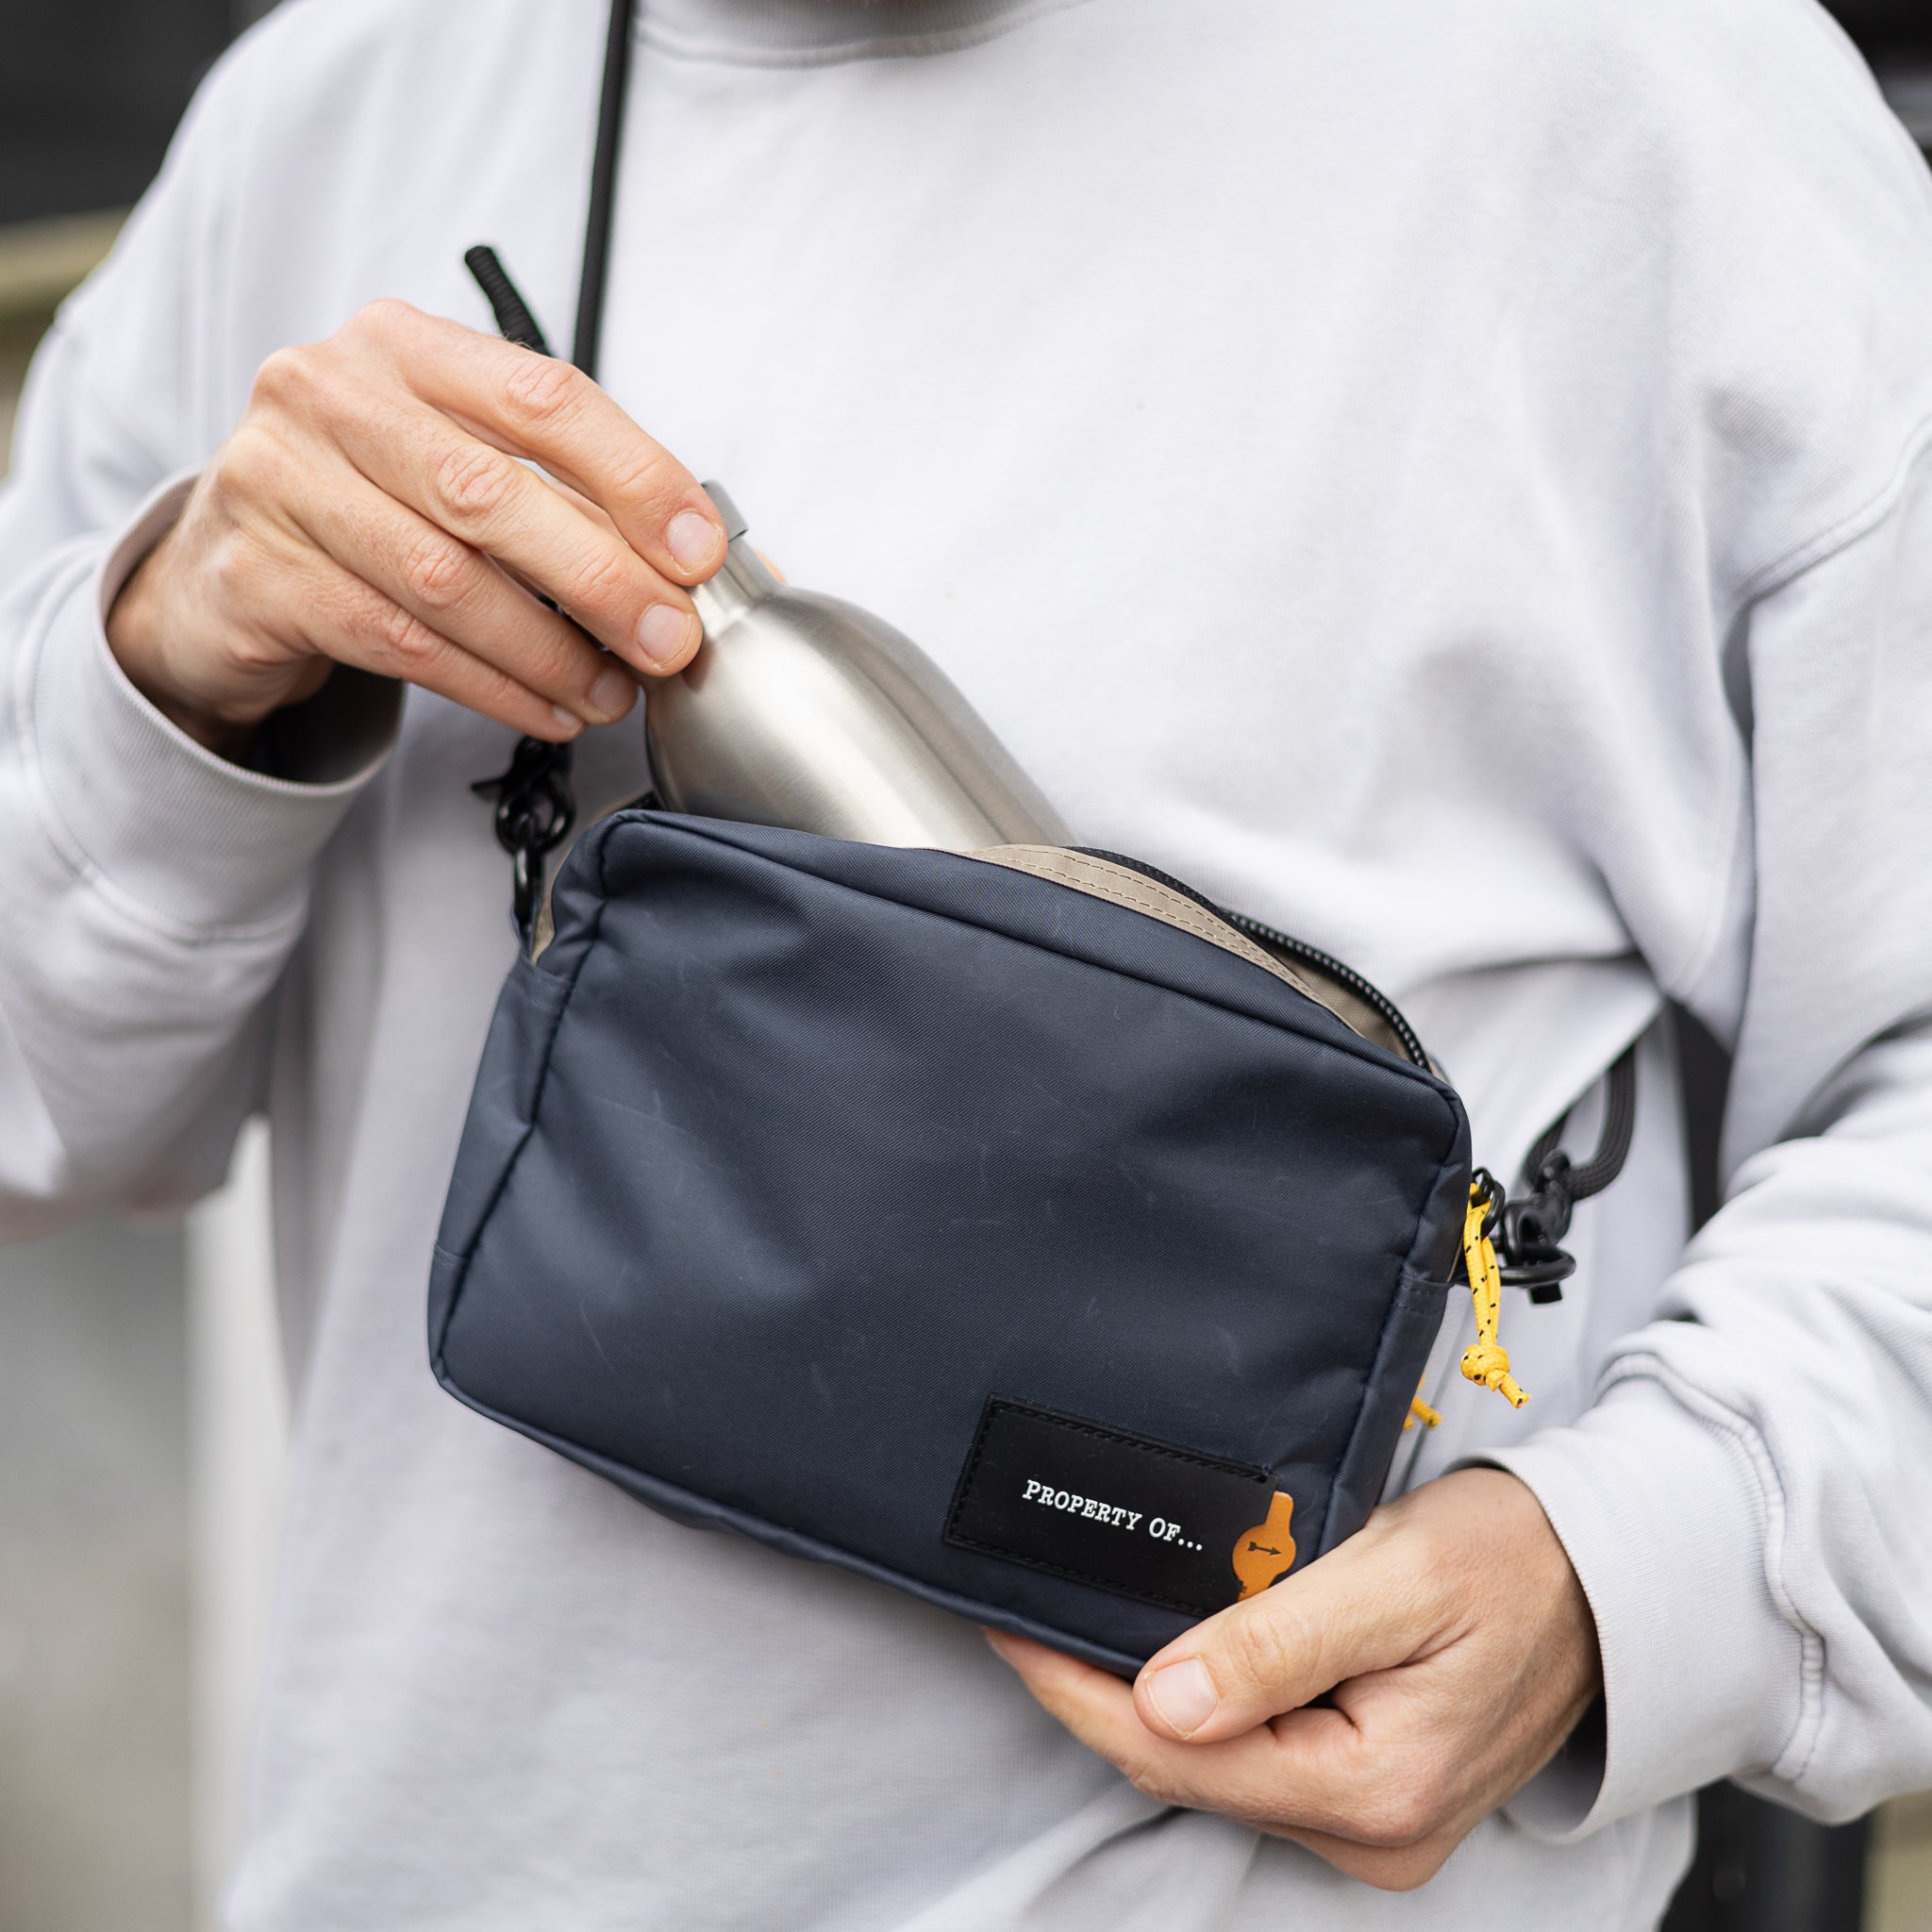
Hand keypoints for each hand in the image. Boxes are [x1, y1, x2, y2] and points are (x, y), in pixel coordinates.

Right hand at [106, 299, 725, 757]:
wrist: (226, 568)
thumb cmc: (368, 504)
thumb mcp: (455, 462)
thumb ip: (560, 491)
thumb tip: (689, 565)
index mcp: (402, 346)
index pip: (542, 397)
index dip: (634, 477)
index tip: (698, 550)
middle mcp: (329, 395)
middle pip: (491, 493)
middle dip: (601, 578)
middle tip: (669, 640)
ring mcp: (279, 481)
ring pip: (445, 580)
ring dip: (550, 650)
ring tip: (611, 691)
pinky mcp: (257, 575)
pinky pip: (401, 643)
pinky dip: (492, 686)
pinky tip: (547, 709)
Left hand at [988, 1468, 1600, 1890]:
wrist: (1606, 1582)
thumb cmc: (1513, 1563)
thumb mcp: (1392, 1579)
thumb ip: (1275, 1644)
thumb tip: (1161, 1700)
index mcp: (1374, 1789)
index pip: (1177, 1751)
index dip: (1078, 1690)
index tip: (1011, 1628)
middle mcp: (1371, 1831)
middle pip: (1185, 1767)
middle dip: (1096, 1694)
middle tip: (1025, 1613)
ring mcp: (1371, 1824)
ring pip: (1213, 1768)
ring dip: (1142, 1700)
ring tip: (1075, 1624)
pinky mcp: (1369, 1796)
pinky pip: (1253, 1761)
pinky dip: (1198, 1709)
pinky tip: (1160, 1659)